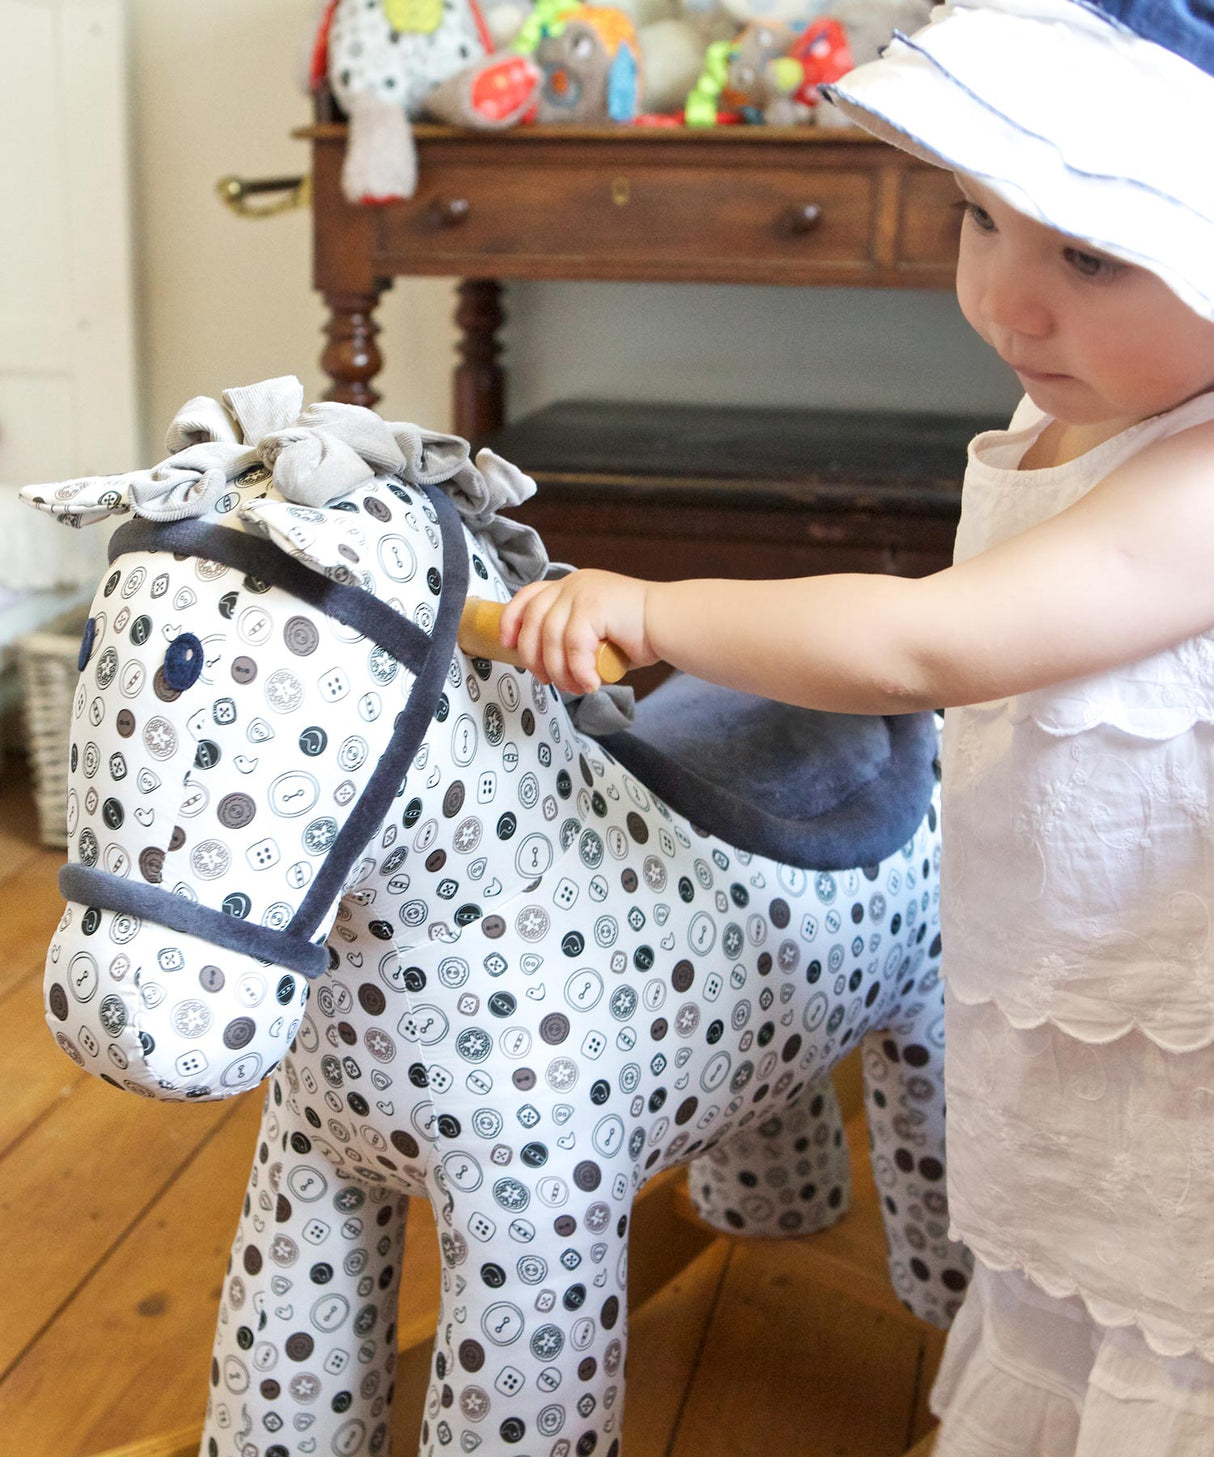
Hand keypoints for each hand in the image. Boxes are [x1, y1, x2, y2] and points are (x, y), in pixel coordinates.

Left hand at [499, 570, 656, 692]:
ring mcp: (583, 592)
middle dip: (533, 656)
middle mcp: (573, 584)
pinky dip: (578, 671)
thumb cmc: (640, 633)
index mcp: (571, 586)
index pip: (529, 597)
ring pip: (551, 638)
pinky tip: (590, 684)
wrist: (672, 623)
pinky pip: (573, 646)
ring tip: (574, 687)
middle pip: (533, 621)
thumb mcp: (596, 631)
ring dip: (558, 671)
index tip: (506, 645)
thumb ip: (571, 638)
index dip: (511, 621)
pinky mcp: (594, 606)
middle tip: (547, 680)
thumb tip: (547, 665)